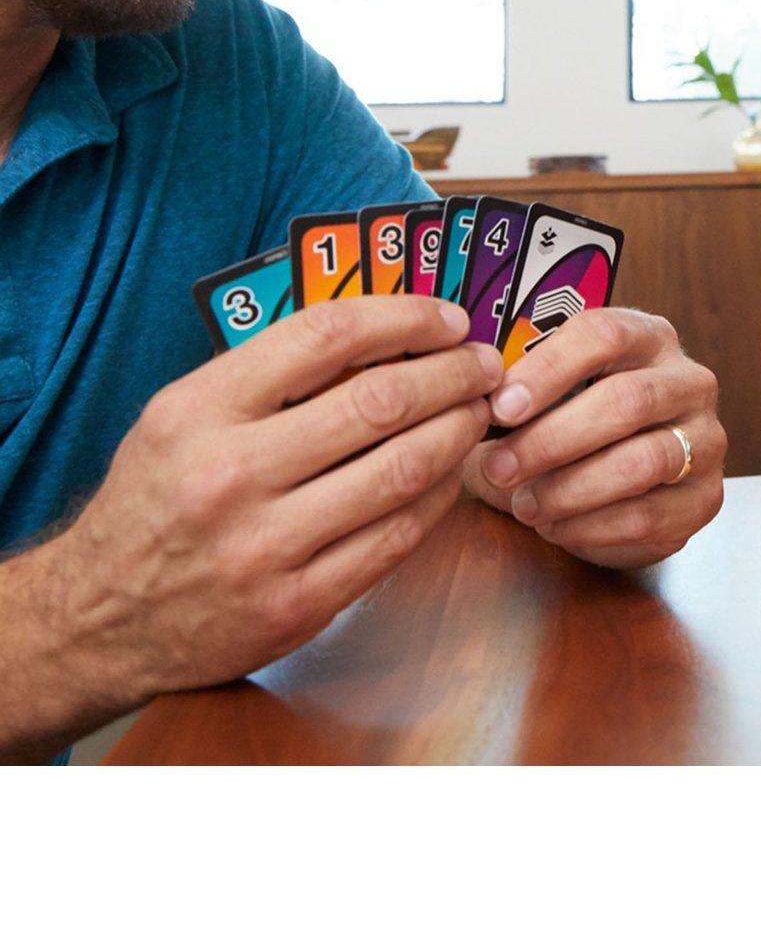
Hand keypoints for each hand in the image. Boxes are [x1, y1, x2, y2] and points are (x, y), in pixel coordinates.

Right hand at [50, 297, 497, 702]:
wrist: (99, 620)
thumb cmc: (154, 501)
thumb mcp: (181, 415)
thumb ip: (267, 374)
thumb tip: (383, 332)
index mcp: (198, 411)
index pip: (326, 336)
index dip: (404, 318)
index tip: (447, 319)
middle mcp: (229, 475)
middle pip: (378, 402)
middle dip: (452, 375)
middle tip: (485, 365)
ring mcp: (264, 548)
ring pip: (400, 470)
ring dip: (458, 432)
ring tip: (480, 412)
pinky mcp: (296, 606)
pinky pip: (395, 538)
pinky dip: (438, 497)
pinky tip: (452, 473)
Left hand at [463, 308, 725, 568]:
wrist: (617, 481)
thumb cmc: (573, 423)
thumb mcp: (547, 394)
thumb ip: (518, 388)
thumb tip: (476, 398)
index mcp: (648, 337)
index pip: (605, 335)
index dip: (549, 370)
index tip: (501, 406)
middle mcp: (689, 381)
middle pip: (627, 401)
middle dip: (552, 439)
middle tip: (500, 467)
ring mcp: (706, 440)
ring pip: (642, 462)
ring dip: (571, 489)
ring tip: (523, 504)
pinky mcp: (705, 498)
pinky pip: (649, 516)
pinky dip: (592, 527)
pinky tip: (555, 527)